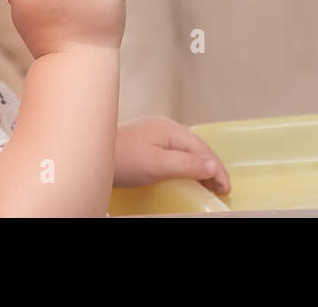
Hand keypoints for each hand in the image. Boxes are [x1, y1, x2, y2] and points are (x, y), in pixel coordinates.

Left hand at [113, 116, 230, 195]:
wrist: (92, 156)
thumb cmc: (122, 159)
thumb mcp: (156, 165)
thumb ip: (185, 165)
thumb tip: (213, 165)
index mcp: (171, 129)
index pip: (202, 149)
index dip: (217, 168)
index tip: (226, 189)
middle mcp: (166, 128)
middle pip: (197, 148)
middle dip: (211, 167)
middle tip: (222, 190)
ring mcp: (156, 134)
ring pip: (187, 150)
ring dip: (200, 167)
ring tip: (209, 185)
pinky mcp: (148, 143)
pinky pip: (176, 153)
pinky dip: (187, 165)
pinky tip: (187, 175)